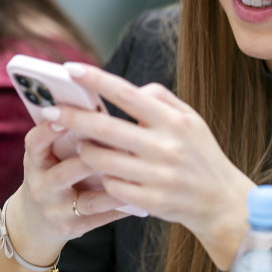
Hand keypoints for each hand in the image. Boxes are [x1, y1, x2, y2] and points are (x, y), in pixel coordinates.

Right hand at [6, 120, 131, 265]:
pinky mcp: (72, 228)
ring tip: (136, 174)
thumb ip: (66, 138)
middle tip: (119, 146)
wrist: (34, 223)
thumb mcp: (47, 158)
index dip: (48, 131)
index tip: (65, 118)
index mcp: (35, 162)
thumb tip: (100, 111)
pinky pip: (102, 218)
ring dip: (114, 187)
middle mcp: (41, 187)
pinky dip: (122, 207)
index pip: (35, 144)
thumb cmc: (51, 177)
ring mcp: (56, 210)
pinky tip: (140, 198)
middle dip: (91, 160)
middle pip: (64, 173)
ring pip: (88, 200)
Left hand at [46, 62, 254, 269]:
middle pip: (106, 129)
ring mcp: (158, 177)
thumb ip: (161, 99)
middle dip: (72, 117)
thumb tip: (130, 88)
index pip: (128, 94)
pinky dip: (104, 180)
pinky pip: (112, 187)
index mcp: (175, 121)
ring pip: (102, 161)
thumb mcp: (191, 120)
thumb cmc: (200, 154)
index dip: (97, 80)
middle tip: (50, 110)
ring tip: (82, 146)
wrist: (221, 201)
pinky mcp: (152, 202)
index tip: (71, 70)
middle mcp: (166, 147)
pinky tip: (107, 176)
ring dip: (85, 152)